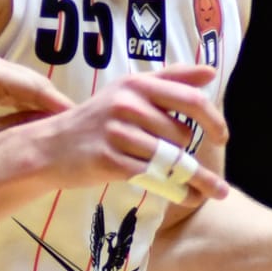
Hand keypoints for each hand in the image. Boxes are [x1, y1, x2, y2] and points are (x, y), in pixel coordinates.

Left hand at [0, 52, 73, 156]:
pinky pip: (12, 86)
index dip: (62, 107)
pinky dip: (26, 100)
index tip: (84, 124)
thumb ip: (13, 129)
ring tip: (66, 125)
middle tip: (82, 126)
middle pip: (35, 82)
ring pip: (25, 84)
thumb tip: (47, 131)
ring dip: (43, 102)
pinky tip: (39, 118)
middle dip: (57, 104)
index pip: (38, 89)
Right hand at [28, 62, 230, 202]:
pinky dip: (176, 190)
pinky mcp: (108, 160)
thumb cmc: (96, 120)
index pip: (189, 98)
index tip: (222, 138)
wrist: (49, 147)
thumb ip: (170, 79)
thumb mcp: (127, 90)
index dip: (213, 119)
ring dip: (192, 179)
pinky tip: (188, 197)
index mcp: (136, 84)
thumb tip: (211, 72)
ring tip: (204, 190)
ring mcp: (116, 132)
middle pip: (180, 135)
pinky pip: (154, 177)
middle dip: (191, 155)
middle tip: (200, 171)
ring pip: (169, 158)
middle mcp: (126, 104)